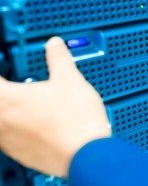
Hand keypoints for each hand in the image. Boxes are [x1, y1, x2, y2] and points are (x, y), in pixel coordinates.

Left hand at [0, 37, 110, 176]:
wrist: (86, 153)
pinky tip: (34, 125)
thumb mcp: (71, 79)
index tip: (6, 69)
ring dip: (8, 112)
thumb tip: (55, 45)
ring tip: (25, 104)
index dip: (1, 73)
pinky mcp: (21, 154)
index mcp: (9, 99)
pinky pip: (8, 139)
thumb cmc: (76, 120)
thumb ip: (59, 58)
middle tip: (16, 87)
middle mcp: (3, 121)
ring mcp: (10, 141)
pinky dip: (16, 129)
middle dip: (5, 93)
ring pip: (0, 124)